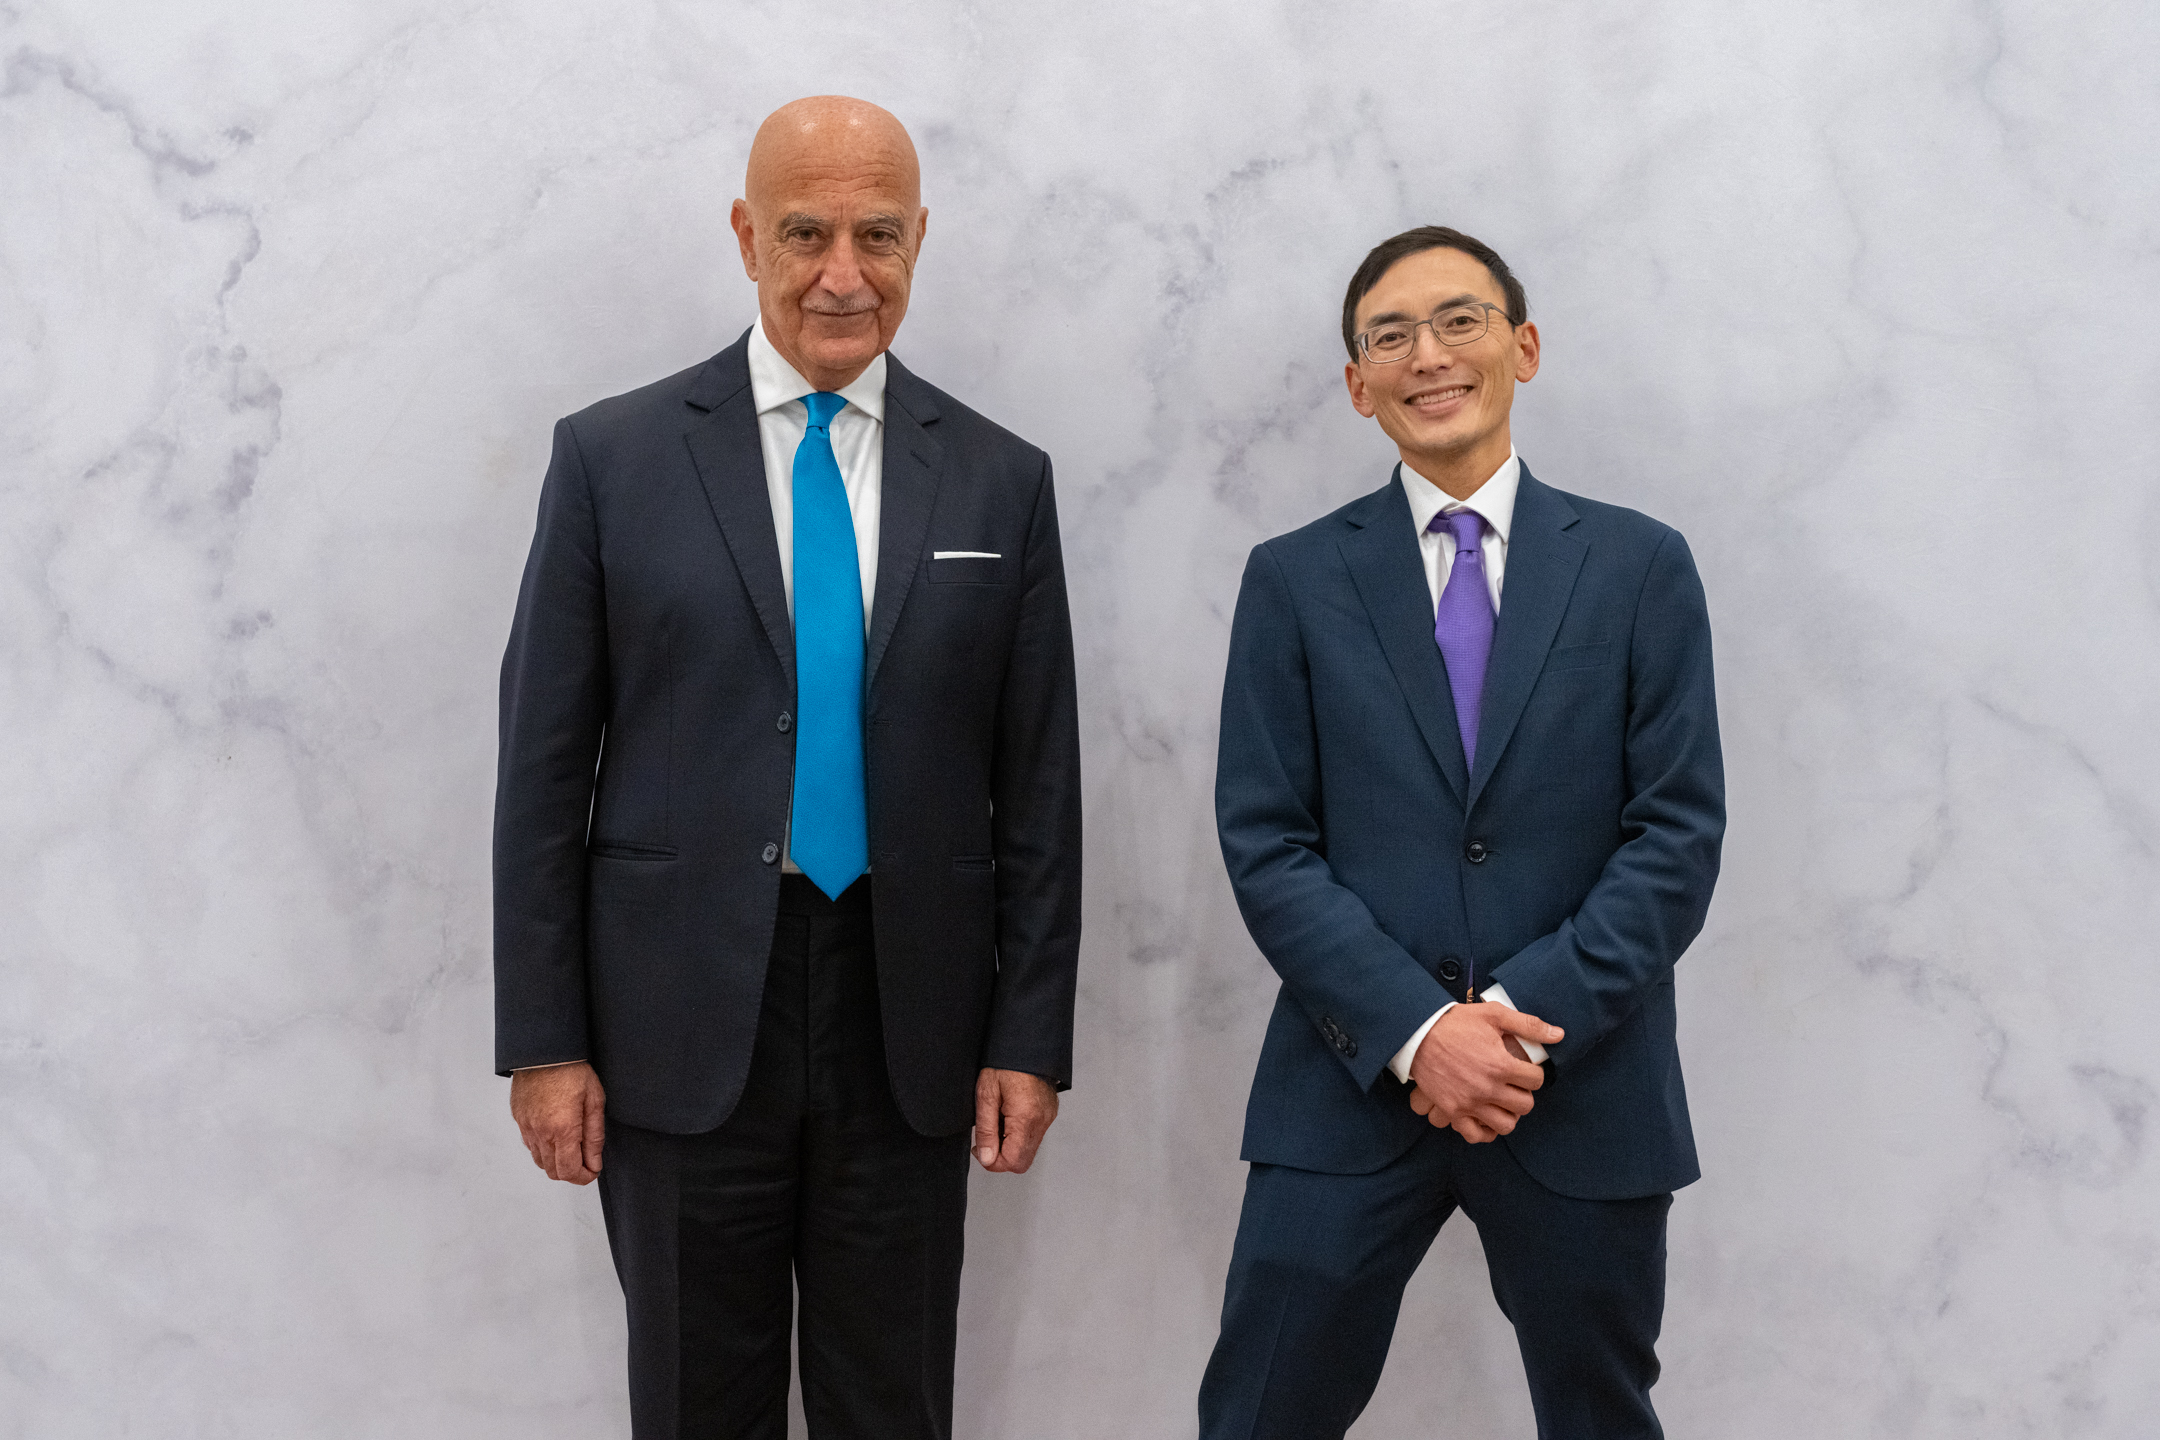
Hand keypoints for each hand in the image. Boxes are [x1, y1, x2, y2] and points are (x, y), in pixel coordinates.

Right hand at [511, 1061, 606, 1183]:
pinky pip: (530, 1145)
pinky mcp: (518, 1119)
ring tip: (572, 1146)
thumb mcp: (594, 1101)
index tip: (593, 1171)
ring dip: (557, 1162)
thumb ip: (594, 1137)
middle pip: (553, 1172)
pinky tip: (556, 1135)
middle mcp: (540, 1132)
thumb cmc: (572, 1070)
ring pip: (540, 1161)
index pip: (569, 1171)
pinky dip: (544, 1148)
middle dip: (571, 1173)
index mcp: (562, 1129)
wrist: (544, 1050)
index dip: (584, 1177)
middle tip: (586, 1162)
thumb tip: (594, 1163)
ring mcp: (526, 1127)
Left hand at [973, 1068, 1058, 1172]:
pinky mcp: (1049, 1114)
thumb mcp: (986, 1094)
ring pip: (1029, 1150)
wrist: (1026, 1044)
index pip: (1013, 1161)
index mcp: (1025, 1117)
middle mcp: (1041, 1121)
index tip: (980, 1149)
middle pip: (1022, 1162)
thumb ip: (986, 1130)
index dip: (992, 1162)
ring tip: (998, 1121)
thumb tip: (987, 1158)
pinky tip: (1008, 1116)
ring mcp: (1048, 1118)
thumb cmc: (1004, 1063)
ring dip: (1010, 1146)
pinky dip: (1019, 1135)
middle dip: (1001, 1157)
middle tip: (986, 1139)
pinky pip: (1034, 1136)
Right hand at [1405, 1005, 1561, 1143]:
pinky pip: (1476, 1135)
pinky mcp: (1453, 1111)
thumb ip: (1528, 1025)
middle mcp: (1487, 1088)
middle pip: (1525, 1105)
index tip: (1524, 1068)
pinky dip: (1485, 1131)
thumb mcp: (1494, 1015)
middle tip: (1514, 1084)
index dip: (1533, 1073)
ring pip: (1506, 1125)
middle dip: (1524, 1093)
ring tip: (1502, 1100)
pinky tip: (1486, 1117)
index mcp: (1500, 1065)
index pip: (1536, 1080)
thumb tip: (1559, 1035)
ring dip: (1508, 1113)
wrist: (1418, 1034)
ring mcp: (1470, 1103)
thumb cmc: (1456, 1023)